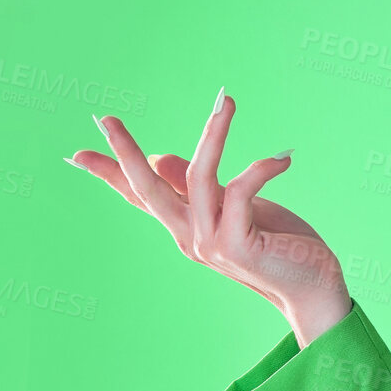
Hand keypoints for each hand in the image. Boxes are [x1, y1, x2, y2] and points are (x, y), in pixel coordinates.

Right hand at [67, 88, 351, 342]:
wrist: (313, 287)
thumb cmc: (281, 246)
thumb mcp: (238, 210)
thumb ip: (201, 189)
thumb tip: (160, 157)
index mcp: (187, 226)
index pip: (141, 196)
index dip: (110, 173)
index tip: (76, 153)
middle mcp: (191, 237)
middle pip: (148, 189)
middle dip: (125, 153)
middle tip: (106, 118)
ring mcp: (211, 244)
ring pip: (198, 178)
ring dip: (213, 134)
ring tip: (226, 102)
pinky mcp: (239, 246)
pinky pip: (241, 191)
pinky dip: (261, 168)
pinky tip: (284, 160)